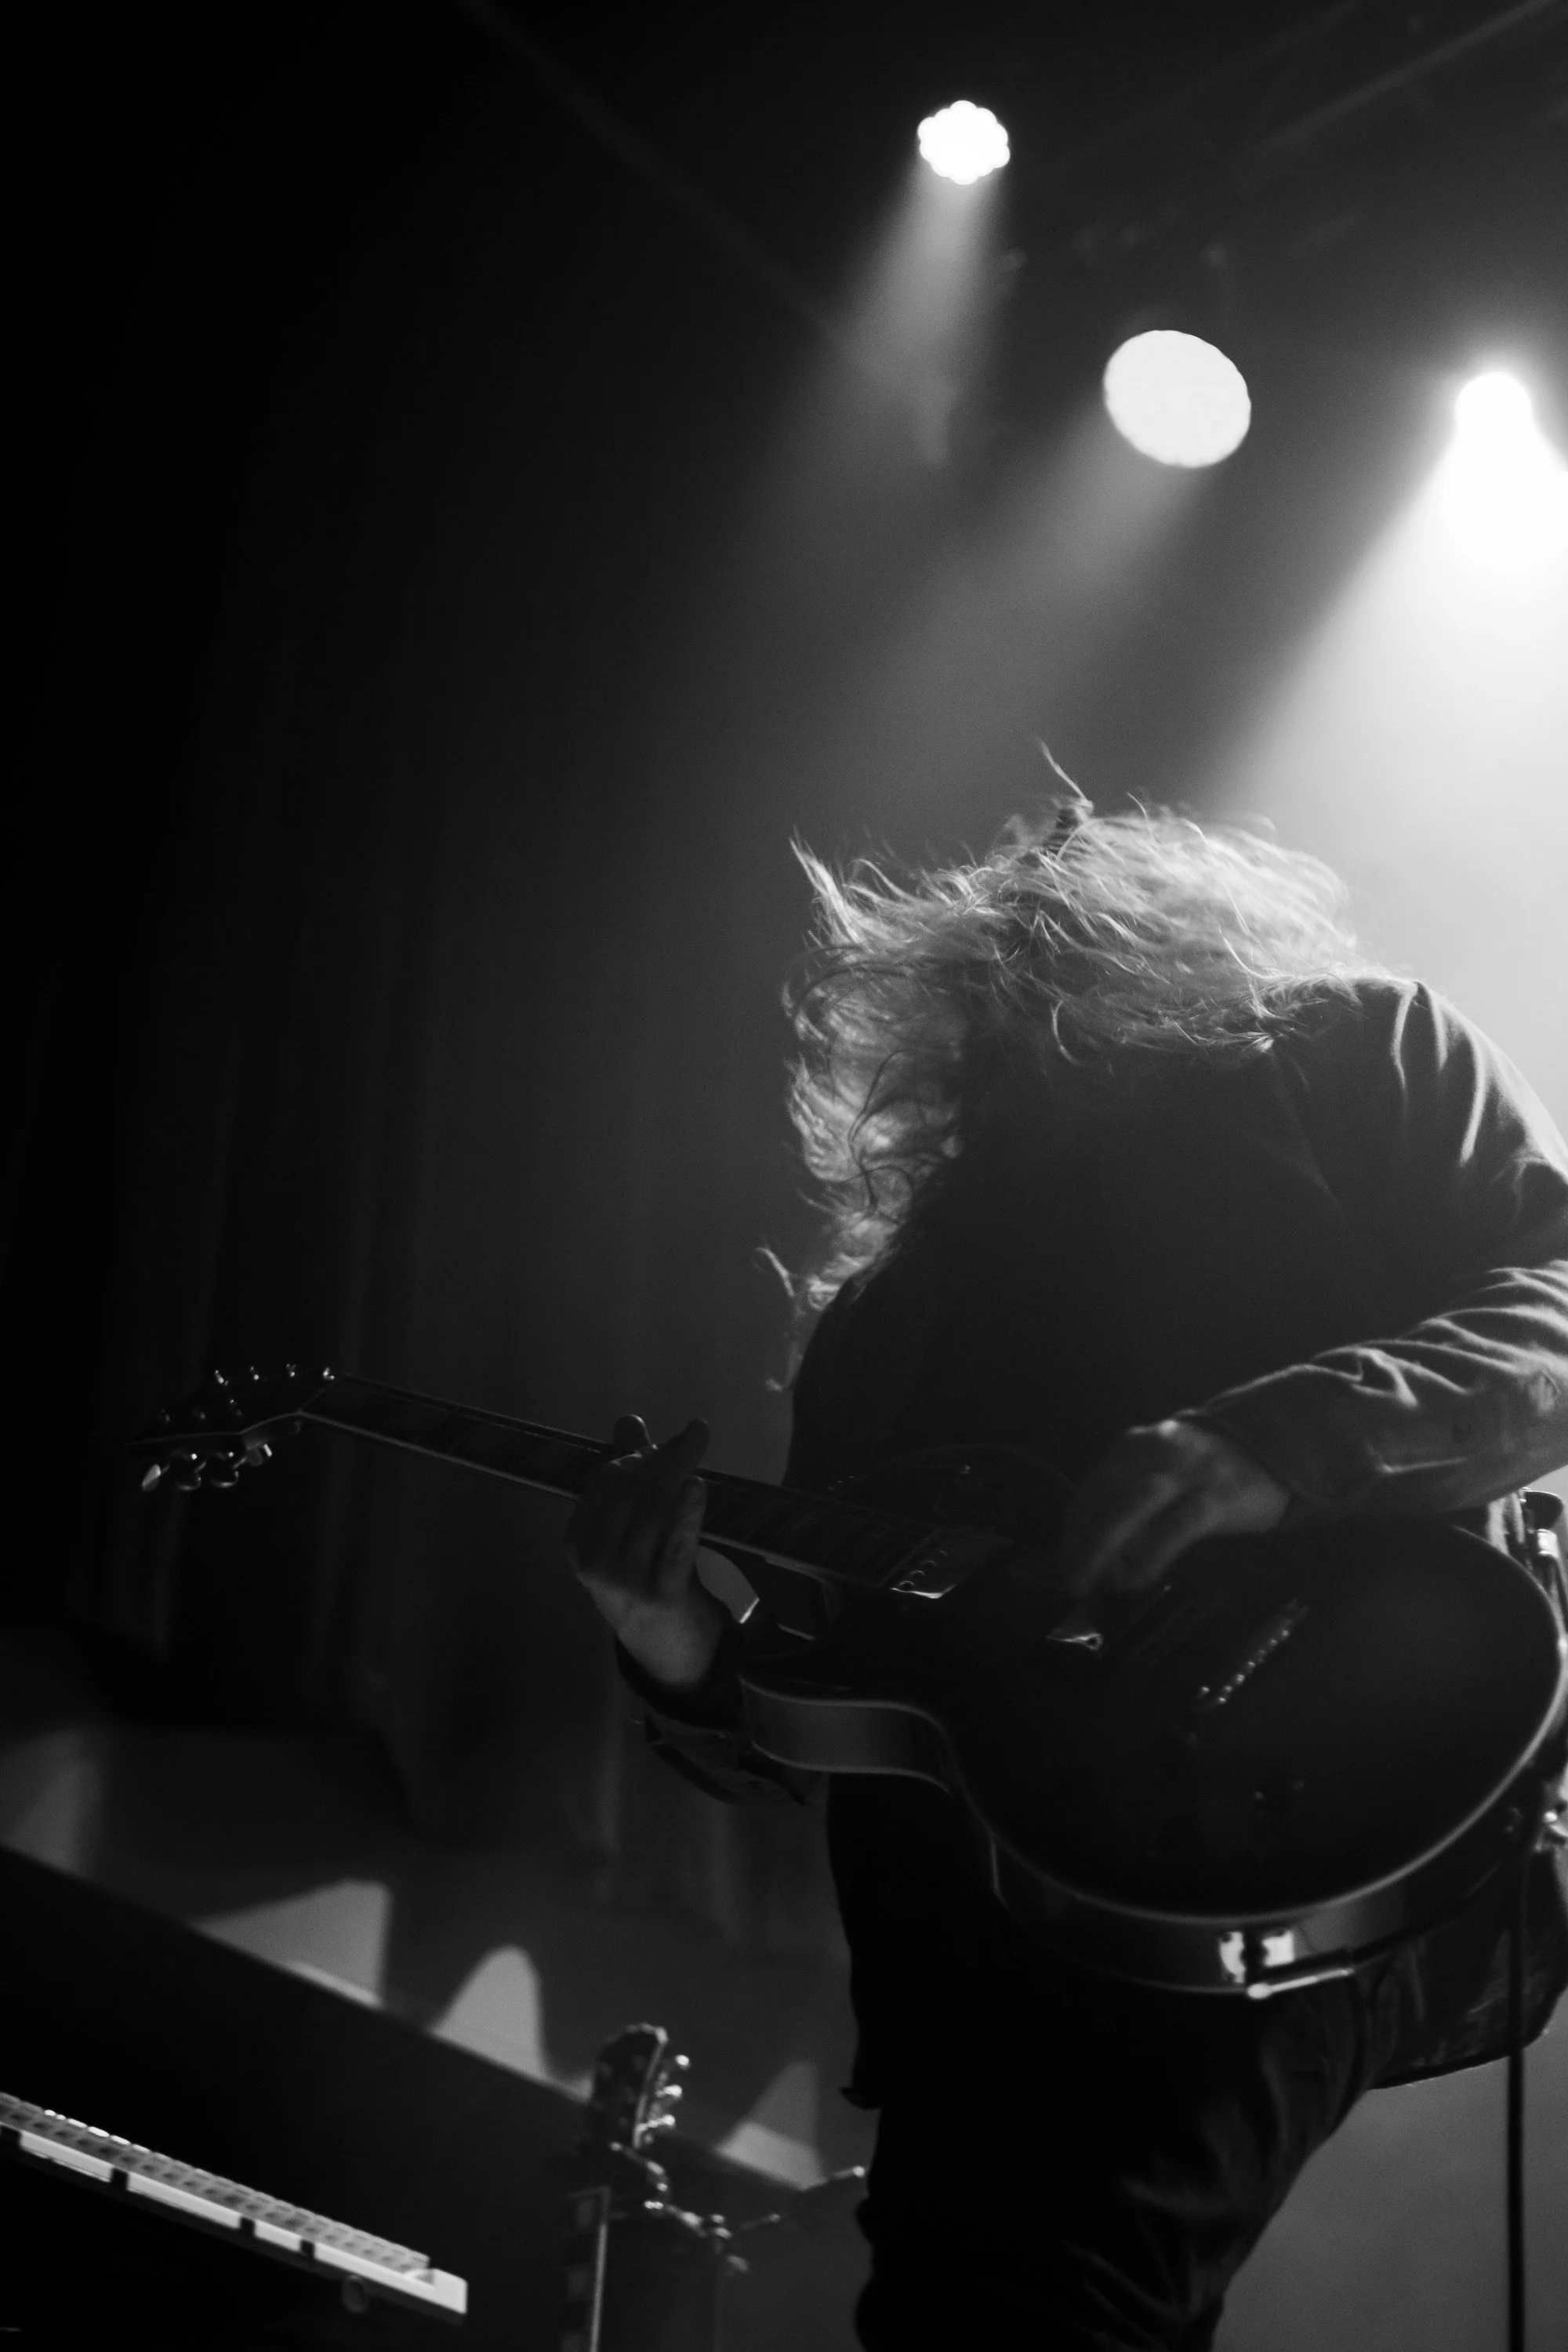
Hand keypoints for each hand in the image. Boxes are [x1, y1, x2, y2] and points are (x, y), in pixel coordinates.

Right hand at [565, 1414, 725, 1689]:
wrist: (663, 1648)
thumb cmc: (642, 1577)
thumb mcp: (626, 1531)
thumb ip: (626, 1475)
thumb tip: (628, 1420)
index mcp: (578, 1543)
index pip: (605, 1483)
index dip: (635, 1456)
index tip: (664, 1443)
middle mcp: (594, 1563)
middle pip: (629, 1494)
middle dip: (660, 1457)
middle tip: (693, 1435)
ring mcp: (627, 1583)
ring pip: (652, 1514)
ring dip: (676, 1473)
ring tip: (696, 1445)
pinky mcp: (663, 1596)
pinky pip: (676, 1546)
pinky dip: (688, 1512)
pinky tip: (697, 1484)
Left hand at [1055, 1418, 1288, 1602]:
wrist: (1278, 1444)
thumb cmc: (1210, 1468)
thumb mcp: (1163, 1469)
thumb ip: (1130, 1500)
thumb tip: (1095, 1550)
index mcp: (1133, 1447)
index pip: (1089, 1490)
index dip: (1073, 1531)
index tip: (1065, 1565)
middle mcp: (1153, 1453)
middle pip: (1102, 1499)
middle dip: (1081, 1545)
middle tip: (1072, 1584)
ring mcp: (1187, 1472)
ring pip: (1132, 1509)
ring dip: (1108, 1551)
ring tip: (1102, 1585)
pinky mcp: (1219, 1494)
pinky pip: (1176, 1527)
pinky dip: (1151, 1556)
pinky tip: (1140, 1579)